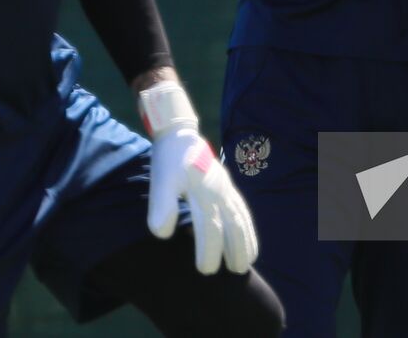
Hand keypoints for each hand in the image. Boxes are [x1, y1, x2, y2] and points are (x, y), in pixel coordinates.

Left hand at [140, 82, 257, 274]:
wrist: (178, 135)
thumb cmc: (168, 161)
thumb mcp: (160, 181)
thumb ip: (162, 205)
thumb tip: (163, 234)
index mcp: (203, 191)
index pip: (211, 226)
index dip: (210, 250)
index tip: (206, 270)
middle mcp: (219, 190)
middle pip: (233, 225)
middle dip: (236, 250)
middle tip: (236, 273)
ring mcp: (227, 187)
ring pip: (241, 218)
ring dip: (246, 241)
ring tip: (247, 264)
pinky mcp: (228, 186)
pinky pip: (243, 209)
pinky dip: (248, 227)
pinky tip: (248, 239)